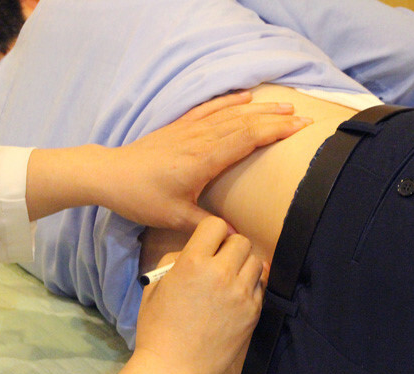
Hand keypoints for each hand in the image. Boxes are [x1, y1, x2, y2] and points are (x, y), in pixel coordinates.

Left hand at [107, 91, 310, 231]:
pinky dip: (229, 101)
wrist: (109, 175)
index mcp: (203, 160)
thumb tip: (237, 238)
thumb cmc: (142, 198)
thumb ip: (208, 225)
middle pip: (245, 123)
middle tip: (304, 117)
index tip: (299, 128)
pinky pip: (209, 109)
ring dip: (260, 108)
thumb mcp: (175, 218)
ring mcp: (189, 130)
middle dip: (277, 118)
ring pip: (231, 113)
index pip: (247, 139)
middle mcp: (200, 140)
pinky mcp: (179, 127)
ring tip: (285, 103)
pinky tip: (245, 96)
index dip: (275, 131)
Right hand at [109, 217, 267, 373]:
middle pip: (241, 241)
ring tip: (230, 280)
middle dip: (230, 248)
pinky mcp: (253, 312)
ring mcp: (240, 294)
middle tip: (221, 262)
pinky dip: (251, 287)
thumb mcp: (155, 285)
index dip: (212, 232)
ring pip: (255, 261)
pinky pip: (261, 286)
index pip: (215, 225)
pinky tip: (236, 298)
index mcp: (192, 262)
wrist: (173, 368)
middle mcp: (220, 273)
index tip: (209, 244)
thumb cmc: (157, 327)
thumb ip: (174, 260)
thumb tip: (193, 251)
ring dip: (243, 266)